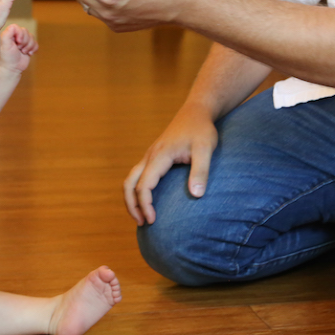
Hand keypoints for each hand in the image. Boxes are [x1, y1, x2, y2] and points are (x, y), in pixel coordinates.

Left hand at [0, 23, 36, 73]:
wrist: (12, 69)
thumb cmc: (7, 57)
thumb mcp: (5, 44)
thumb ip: (7, 33)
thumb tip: (15, 27)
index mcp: (8, 34)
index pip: (17, 27)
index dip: (20, 34)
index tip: (17, 42)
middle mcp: (15, 36)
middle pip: (26, 31)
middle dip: (24, 41)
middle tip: (19, 48)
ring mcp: (23, 41)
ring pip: (32, 37)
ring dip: (29, 46)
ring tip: (23, 52)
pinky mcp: (28, 47)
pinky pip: (36, 43)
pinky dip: (34, 49)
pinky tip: (28, 54)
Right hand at [124, 102, 218, 225]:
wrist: (196, 111)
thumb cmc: (201, 129)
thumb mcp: (205, 149)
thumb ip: (201, 171)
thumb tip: (196, 195)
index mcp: (159, 156)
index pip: (144, 185)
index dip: (145, 205)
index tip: (152, 221)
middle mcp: (150, 155)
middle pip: (129, 183)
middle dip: (131, 205)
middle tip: (142, 223)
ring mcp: (150, 155)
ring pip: (130, 179)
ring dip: (132, 198)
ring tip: (142, 216)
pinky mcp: (154, 156)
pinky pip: (139, 175)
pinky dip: (137, 190)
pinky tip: (150, 200)